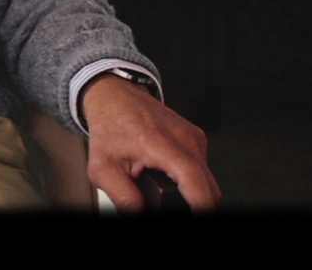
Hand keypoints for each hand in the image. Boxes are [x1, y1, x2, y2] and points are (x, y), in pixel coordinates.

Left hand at [81, 74, 221, 211]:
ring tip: (168, 194)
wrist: (115, 96)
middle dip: (196, 206)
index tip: (198, 215)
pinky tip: (172, 181)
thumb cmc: (109, 124)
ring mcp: (193, 137)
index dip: (200, 205)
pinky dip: (192, 182)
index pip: (193, 179)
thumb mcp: (102, 167)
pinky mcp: (196, 139)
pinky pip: (203, 170)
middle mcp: (184, 138)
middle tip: (172, 208)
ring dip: (194, 195)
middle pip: (209, 188)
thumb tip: (140, 215)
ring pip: (208, 182)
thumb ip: (123, 196)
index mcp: (161, 143)